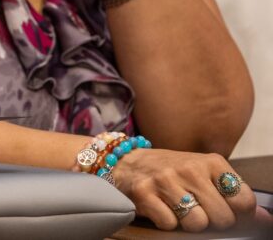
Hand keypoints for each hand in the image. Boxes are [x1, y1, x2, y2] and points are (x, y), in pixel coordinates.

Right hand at [112, 148, 268, 231]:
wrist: (128, 162)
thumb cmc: (173, 172)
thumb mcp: (206, 175)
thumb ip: (235, 196)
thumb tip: (266, 221)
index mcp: (211, 162)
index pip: (244, 201)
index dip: (237, 212)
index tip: (224, 208)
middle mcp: (189, 169)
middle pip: (222, 217)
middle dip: (213, 221)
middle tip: (198, 209)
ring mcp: (165, 180)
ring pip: (197, 223)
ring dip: (188, 223)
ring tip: (178, 209)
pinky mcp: (143, 193)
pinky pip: (169, 225)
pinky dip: (166, 222)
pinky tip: (161, 208)